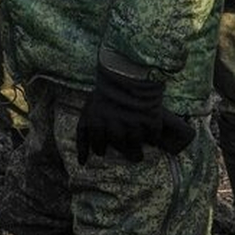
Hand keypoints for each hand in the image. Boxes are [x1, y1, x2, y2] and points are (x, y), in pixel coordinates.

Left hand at [75, 62, 194, 164]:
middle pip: (119, 146)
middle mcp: (115, 121)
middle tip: (124, 142)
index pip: (98, 145)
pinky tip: (148, 128)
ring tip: (136, 138)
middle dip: (122, 147)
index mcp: (97, 119)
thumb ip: (83, 136)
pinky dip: (152, 136)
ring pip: (136, 144)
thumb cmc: (104, 95)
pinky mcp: (150, 118)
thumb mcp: (88, 111)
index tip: (103, 146)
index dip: (100, 146)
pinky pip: (153, 137)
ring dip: (137, 144)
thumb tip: (81, 163)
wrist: (126, 72)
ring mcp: (133, 120)